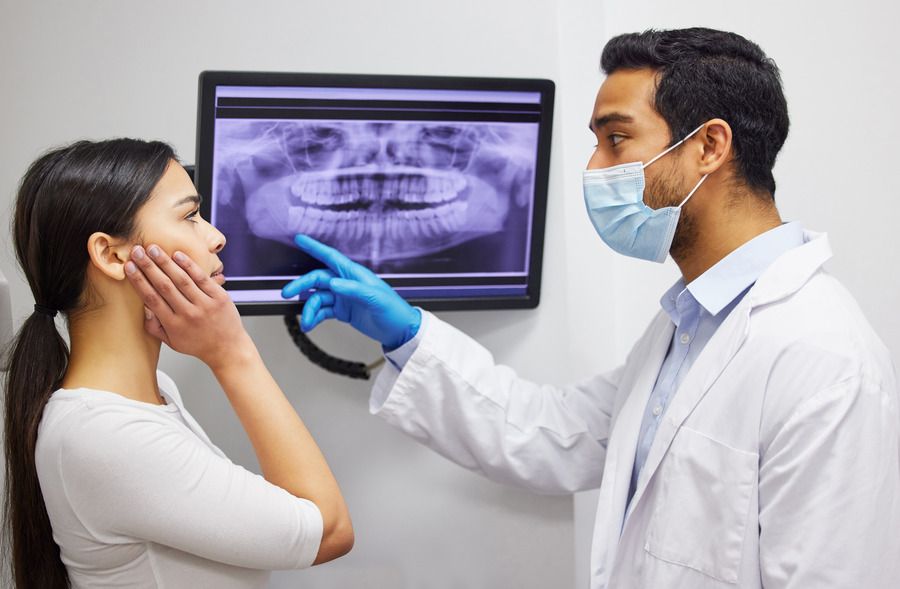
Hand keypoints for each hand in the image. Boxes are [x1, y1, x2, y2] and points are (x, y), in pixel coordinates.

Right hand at [125, 244, 252, 369]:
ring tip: (153, 249)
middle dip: (148, 266)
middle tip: (137, 251)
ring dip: (165, 262)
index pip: (151, 298)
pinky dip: (189, 265)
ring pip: (182, 279)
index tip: (129, 266)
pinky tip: (177, 255)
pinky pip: (202, 278)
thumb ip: (154, 327)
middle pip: (164, 286)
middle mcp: (188, 314)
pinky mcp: (219, 297)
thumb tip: (143, 307)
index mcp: (173, 324)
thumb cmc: (198, 344)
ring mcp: (205, 305)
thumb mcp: (171, 342)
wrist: (228, 349)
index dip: (139, 281)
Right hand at [281, 234, 420, 349]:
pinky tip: (309, 325)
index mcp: (355, 274)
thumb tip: (333, 284)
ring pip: (318, 298)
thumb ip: (354, 290)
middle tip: (287, 293)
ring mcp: (343, 297)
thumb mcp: (375, 299)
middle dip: (301, 285)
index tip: (299, 239)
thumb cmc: (393, 310)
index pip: (331, 257)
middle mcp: (346, 283)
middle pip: (317, 279)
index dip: (314, 247)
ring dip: (309, 309)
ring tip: (306, 322)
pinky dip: (314, 317)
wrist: (399, 330)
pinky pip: (323, 311)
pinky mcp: (342, 310)